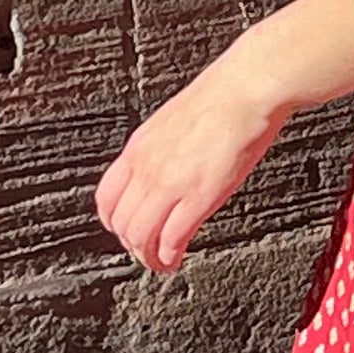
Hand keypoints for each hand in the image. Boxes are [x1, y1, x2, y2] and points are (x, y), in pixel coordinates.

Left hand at [94, 46, 290, 274]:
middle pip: (121, 224)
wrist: (247, 89)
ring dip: (149, 257)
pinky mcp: (198, 196)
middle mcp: (147, 168)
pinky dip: (170, 256)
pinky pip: (172, 239)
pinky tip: (177, 258)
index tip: (127, 231)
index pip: (106, 199)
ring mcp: (170, 183)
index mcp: (138, 148)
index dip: (114, 223)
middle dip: (133, 246)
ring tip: (161, 262)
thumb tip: (161, 168)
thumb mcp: (172, 123)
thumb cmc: (222, 98)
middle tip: (147, 253)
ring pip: (140, 237)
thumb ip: (160, 150)